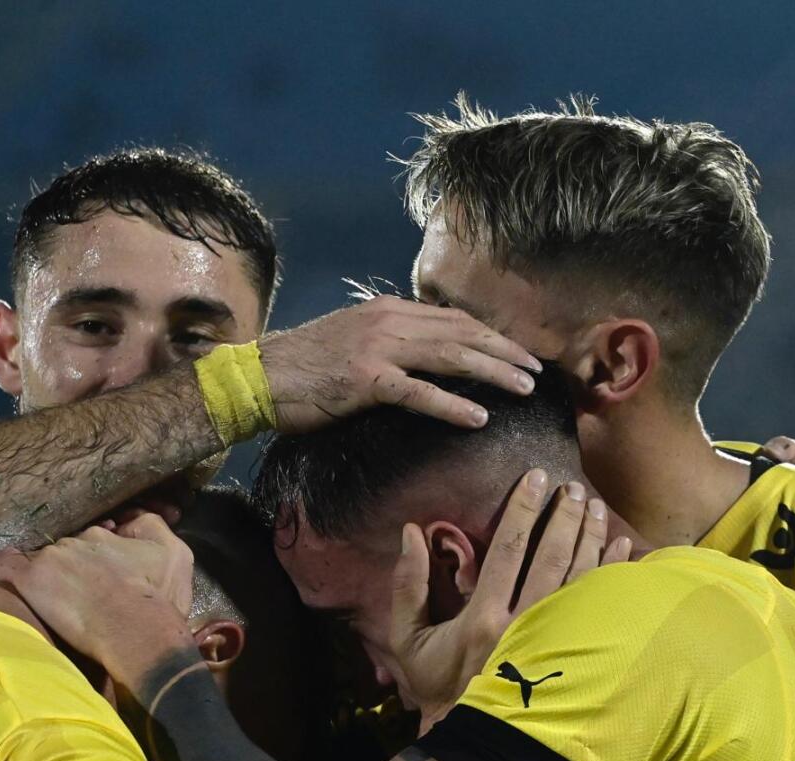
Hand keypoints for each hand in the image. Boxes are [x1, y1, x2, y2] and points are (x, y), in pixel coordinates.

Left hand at [0, 513, 196, 692]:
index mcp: (107, 534)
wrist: (138, 631)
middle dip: (68, 567)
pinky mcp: (32, 579)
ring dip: (43, 576)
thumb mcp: (176, 555)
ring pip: (40, 561)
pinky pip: (3, 568)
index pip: (92, 538)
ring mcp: (53, 557)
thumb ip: (154, 528)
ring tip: (48, 599)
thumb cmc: (159, 600)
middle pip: (65, 550)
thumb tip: (134, 519)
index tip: (97, 576)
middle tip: (76, 593)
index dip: (94, 556)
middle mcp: (78, 539)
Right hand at [260, 295, 541, 432]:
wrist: (257, 376)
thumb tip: (428, 356)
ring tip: (524, 389)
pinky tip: (479, 417)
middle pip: (462, 333)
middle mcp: (389, 321)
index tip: (519, 352)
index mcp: (389, 311)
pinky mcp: (365, 380)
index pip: (454, 319)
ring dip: (492, 372)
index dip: (492, 335)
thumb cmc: (304, 367)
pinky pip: (418, 392)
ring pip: (450, 356)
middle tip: (537, 370)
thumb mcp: (354, 342)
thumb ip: (392, 343)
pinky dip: (452, 404)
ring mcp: (378, 349)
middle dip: (504, 351)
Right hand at [389, 470, 631, 723]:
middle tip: (573, 487)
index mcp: (485, 619)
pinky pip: (598, 607)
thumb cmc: (438, 688)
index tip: (535, 479)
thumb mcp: (407, 641)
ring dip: (590, 539)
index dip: (522, 510)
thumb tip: (411, 532)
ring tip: (595, 506)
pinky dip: (610, 574)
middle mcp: (525, 627)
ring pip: (580, 580)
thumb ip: (407, 586)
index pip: (508, 550)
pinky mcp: (575, 658)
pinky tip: (621, 548)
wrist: (477, 744)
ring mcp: (555, 645)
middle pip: (552, 558)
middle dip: (563, 518)